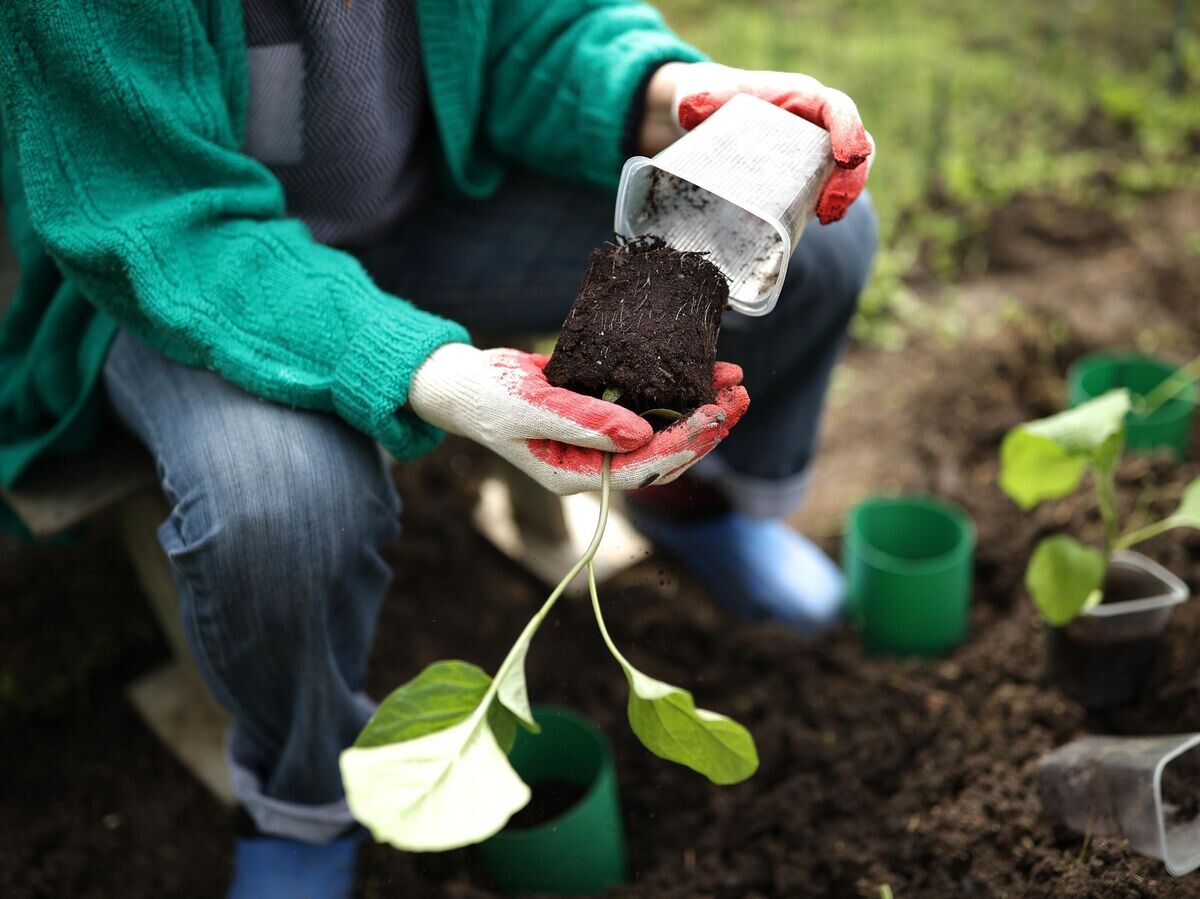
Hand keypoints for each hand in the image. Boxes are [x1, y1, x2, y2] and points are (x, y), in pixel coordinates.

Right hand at [408, 344, 748, 493]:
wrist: (463, 384)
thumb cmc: (487, 398)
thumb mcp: (530, 407)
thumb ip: (583, 422)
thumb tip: (640, 435)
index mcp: (579, 474)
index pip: (645, 467)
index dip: (684, 442)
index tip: (715, 416)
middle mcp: (597, 462)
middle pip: (665, 453)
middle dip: (706, 426)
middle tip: (741, 394)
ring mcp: (601, 439)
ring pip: (663, 430)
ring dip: (699, 407)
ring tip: (735, 381)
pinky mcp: (602, 413)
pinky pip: (648, 406)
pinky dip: (675, 389)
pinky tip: (702, 371)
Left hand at [641, 62, 872, 223]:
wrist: (703, 117)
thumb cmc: (711, 98)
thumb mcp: (704, 95)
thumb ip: (702, 99)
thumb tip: (689, 111)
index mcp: (801, 97)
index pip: (838, 109)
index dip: (850, 132)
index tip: (849, 158)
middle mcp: (816, 123)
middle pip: (855, 146)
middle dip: (850, 178)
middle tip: (830, 209)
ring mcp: (814, 151)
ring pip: (846, 172)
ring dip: (842, 196)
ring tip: (825, 218)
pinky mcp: (804, 176)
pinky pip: (826, 190)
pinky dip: (825, 206)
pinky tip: (813, 223)